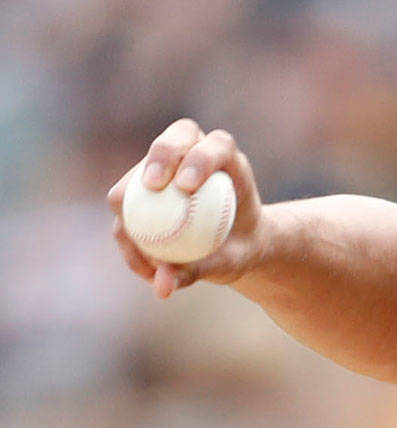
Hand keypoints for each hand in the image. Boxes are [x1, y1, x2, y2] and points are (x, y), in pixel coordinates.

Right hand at [108, 119, 266, 298]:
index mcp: (228, 161)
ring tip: (147, 258)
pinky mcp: (142, 189)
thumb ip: (204, 267)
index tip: (186, 186)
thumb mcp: (233, 261)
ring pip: (136, 177)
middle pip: (171, 142)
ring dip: (132, 210)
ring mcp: (164, 169)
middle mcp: (193, 154)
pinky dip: (128, 238)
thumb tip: (163, 285)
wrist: (234, 248)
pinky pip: (125, 209)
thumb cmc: (241, 248)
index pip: (216, 145)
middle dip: (159, 158)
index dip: (200, 158)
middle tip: (152, 187)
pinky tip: (144, 268)